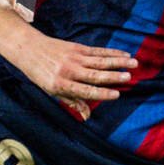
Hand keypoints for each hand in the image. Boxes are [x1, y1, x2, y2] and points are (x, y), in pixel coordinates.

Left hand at [3, 30, 135, 121]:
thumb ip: (71, 101)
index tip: (117, 95)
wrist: (29, 49)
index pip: (85, 91)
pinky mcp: (77, 48)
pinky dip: (111, 53)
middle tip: (129, 78)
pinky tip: (124, 54)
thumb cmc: (40, 74)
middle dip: (113, 76)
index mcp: (61, 85)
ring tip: (134, 63)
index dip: (101, 93)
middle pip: (95, 75)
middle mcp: (69, 71)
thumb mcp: (51, 91)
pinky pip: (98, 51)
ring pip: (100, 61)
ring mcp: (74, 58)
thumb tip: (87, 116)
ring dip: (118, 62)